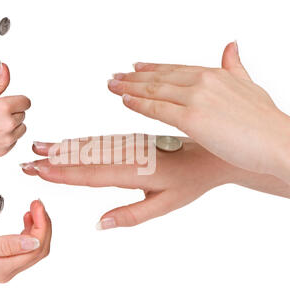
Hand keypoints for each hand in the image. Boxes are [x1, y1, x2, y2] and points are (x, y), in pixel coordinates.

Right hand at [0, 62, 29, 159]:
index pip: (26, 102)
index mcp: (4, 108)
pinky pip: (14, 141)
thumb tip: (5, 66)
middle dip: (12, 113)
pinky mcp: (5, 150)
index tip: (6, 103)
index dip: (17, 101)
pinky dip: (7, 138)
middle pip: (23, 114)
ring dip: (13, 126)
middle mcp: (9, 124)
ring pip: (21, 128)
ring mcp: (8, 139)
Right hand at [0, 200, 50, 282]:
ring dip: (37, 226)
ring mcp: (4, 266)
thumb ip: (5, 244)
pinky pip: (22, 246)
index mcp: (2, 268)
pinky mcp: (0, 259)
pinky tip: (26, 219)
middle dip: (43, 224)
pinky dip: (28, 231)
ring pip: (33, 247)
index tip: (38, 205)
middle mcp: (6, 270)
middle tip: (37, 203)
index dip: (42, 225)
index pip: (36, 248)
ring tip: (33, 208)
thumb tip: (34, 242)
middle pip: (39, 248)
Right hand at [21, 136, 289, 229]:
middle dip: (55, 159)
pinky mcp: (131, 140)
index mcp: (137, 172)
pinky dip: (81, 143)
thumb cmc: (189, 181)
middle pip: (86, 158)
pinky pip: (102, 141)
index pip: (93, 174)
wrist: (208, 154)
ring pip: (91, 147)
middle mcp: (129, 155)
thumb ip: (130, 214)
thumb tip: (100, 224)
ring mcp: (129, 145)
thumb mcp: (164, 205)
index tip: (41, 171)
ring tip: (39, 148)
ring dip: (63, 148)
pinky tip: (68, 144)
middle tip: (28, 161)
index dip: (65, 173)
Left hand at [108, 42, 289, 182]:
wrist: (279, 142)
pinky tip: (125, 101)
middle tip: (114, 77)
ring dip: (129, 88)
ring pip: (154, 90)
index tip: (134, 68)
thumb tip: (230, 46)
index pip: (174, 69)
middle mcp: (203, 81)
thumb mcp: (249, 85)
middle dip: (133, 77)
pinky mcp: (193, 119)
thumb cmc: (266, 121)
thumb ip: (235, 66)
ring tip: (113, 86)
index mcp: (215, 74)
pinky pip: (157, 109)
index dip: (152, 68)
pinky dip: (138, 104)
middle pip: (159, 77)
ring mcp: (197, 99)